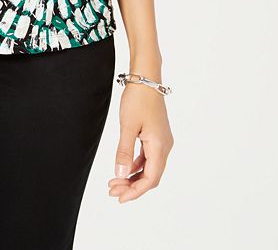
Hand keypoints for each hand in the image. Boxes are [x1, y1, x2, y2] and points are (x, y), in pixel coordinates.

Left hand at [108, 81, 173, 202]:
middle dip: (132, 186)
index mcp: (160, 147)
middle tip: (112, 190)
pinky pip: (148, 157)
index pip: (150, 179)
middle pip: (151, 176)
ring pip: (149, 167)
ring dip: (133, 176)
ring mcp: (161, 141)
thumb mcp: (128, 126)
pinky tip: (124, 167)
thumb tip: (120, 174)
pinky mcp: (156, 135)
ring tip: (115, 182)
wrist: (146, 78)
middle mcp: (164, 146)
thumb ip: (124, 151)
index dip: (135, 192)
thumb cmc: (138, 99)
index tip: (120, 198)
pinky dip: (136, 164)